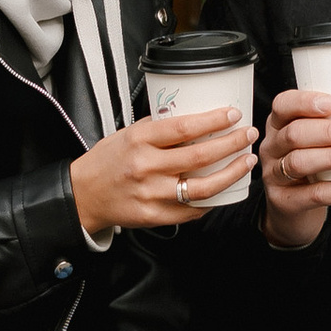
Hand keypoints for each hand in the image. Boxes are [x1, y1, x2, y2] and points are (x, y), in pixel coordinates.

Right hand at [69, 101, 255, 233]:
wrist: (83, 194)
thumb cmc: (106, 162)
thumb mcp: (127, 134)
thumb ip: (157, 127)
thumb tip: (192, 118)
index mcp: (139, 141)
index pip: (184, 127)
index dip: (213, 121)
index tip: (233, 114)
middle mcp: (146, 167)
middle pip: (200, 155)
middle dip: (231, 143)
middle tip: (248, 134)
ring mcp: (151, 194)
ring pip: (203, 187)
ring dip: (231, 173)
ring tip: (246, 162)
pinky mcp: (154, 216)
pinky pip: (191, 210)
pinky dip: (212, 201)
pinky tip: (225, 190)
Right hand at [261, 84, 330, 249]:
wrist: (294, 209)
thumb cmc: (313, 164)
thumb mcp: (325, 140)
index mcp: (281, 123)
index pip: (283, 105)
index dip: (305, 102)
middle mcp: (273, 146)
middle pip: (295, 134)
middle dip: (330, 132)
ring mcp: (274, 174)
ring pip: (300, 162)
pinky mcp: (284, 201)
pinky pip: (313, 195)